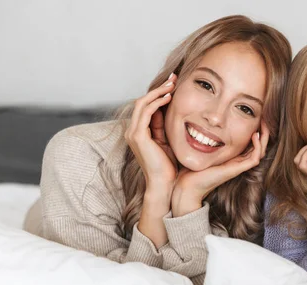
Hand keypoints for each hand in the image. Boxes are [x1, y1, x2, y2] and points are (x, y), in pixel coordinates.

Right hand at [124, 74, 177, 197]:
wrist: (164, 184)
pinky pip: (146, 113)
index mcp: (139, 132)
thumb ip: (164, 127)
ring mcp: (133, 134)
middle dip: (158, 88)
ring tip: (172, 84)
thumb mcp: (168, 141)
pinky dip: (157, 102)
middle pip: (142, 101)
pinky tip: (169, 97)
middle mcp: (133, 131)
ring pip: (142, 103)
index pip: (146, 106)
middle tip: (173, 78)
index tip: (173, 84)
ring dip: (158, 92)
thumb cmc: (169, 166)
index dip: (158, 93)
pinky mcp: (138, 137)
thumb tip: (170, 110)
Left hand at [170, 121, 269, 216]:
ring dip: (264, 138)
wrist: (189, 184)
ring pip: (260, 152)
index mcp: (232, 157)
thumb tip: (202, 121)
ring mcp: (238, 166)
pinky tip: (254, 136)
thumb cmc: (192, 167)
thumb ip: (205, 137)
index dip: (254, 130)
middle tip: (264, 119)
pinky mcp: (237, 170)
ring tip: (264, 125)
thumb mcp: (201, 147)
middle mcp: (238, 161)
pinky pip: (255, 158)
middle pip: (259, 146)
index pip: (250, 143)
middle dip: (263, 132)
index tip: (255, 117)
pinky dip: (258, 146)